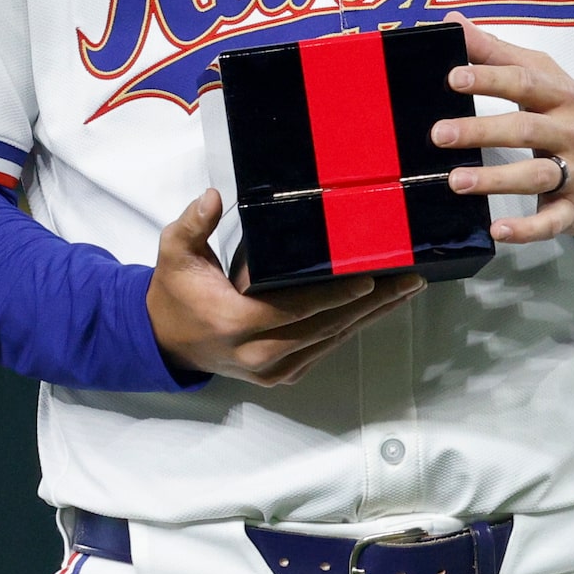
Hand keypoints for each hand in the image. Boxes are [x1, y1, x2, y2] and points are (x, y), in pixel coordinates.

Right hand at [148, 190, 423, 384]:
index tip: (370, 279)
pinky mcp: (281, 376)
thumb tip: (212, 198)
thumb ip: (192, 225)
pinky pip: (324, 349)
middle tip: (409, 279)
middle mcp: (257, 353)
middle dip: (371, 303)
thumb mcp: (175, 254)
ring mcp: (271, 370)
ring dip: (372, 316)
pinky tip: (381, 309)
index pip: (295, 309)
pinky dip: (353, 328)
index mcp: (234, 324)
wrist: (165, 341)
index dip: (334, 295)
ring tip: (407, 290)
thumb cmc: (175, 293)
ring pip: (331, 340)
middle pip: (325, 327)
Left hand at [428, 20, 573, 242]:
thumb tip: (452, 23)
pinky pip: (552, 220)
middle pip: (527, 128)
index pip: (526, 82)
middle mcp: (571, 133)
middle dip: (482, 130)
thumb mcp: (550, 81)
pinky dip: (527, 229)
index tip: (453, 76)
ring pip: (537, 174)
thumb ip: (500, 54)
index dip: (490, 78)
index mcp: (563, 97)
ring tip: (456, 181)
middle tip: (439, 133)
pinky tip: (498, 231)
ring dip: (497, 179)